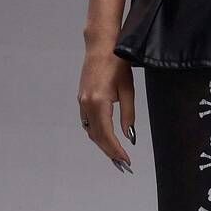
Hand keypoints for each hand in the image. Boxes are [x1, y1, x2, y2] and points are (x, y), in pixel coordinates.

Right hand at [77, 43, 135, 171]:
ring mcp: (82, 101)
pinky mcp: (82, 99)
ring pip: (91, 131)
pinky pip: (87, 123)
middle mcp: (86, 104)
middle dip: (109, 151)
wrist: (101, 46)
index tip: (126, 160)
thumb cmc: (117, 65)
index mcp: (98, 102)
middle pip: (97, 136)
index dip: (116, 150)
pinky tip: (107, 138)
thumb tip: (129, 137)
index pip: (106, 134)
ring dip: (103, 144)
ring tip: (116, 155)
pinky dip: (97, 133)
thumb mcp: (127, 91)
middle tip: (123, 163)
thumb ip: (128, 116)